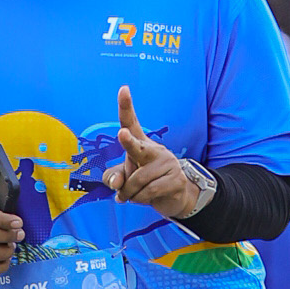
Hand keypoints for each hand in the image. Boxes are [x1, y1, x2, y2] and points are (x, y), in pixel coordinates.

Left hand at [105, 85, 203, 219]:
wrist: (175, 197)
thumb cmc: (146, 182)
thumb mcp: (125, 178)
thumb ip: (113, 178)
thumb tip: (116, 183)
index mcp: (141, 144)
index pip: (131, 122)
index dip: (126, 106)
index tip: (123, 88)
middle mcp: (155, 150)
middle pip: (137, 147)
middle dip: (128, 142)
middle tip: (122, 134)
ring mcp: (168, 163)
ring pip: (136, 181)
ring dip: (129, 194)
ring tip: (132, 195)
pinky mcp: (176, 179)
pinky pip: (148, 192)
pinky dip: (139, 199)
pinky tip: (142, 198)